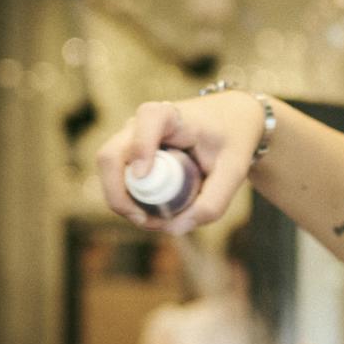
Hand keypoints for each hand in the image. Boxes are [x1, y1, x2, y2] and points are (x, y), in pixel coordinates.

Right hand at [94, 94, 265, 235]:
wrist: (227, 122)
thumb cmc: (231, 140)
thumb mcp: (233, 172)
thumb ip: (212, 202)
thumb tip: (174, 229)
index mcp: (172, 115)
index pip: (149, 119)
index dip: (140, 147)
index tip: (144, 175)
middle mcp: (141, 123)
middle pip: (111, 155)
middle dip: (120, 195)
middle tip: (146, 221)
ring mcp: (130, 139)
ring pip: (109, 172)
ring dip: (124, 203)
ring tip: (156, 222)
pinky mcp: (127, 155)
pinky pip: (116, 181)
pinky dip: (128, 202)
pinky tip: (153, 215)